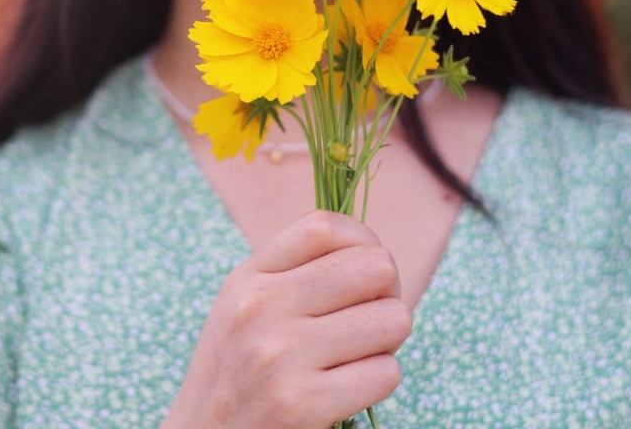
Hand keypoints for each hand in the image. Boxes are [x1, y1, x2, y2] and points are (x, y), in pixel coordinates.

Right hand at [161, 210, 411, 428]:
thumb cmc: (237, 381)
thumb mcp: (243, 313)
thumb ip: (294, 278)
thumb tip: (373, 255)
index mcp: (246, 279)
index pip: (325, 226)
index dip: (365, 245)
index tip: (364, 279)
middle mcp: (259, 308)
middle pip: (375, 268)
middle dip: (387, 297)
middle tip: (368, 325)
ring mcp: (278, 354)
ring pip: (392, 320)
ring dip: (386, 346)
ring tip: (354, 360)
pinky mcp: (300, 403)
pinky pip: (386, 373)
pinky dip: (377, 384)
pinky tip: (345, 393)